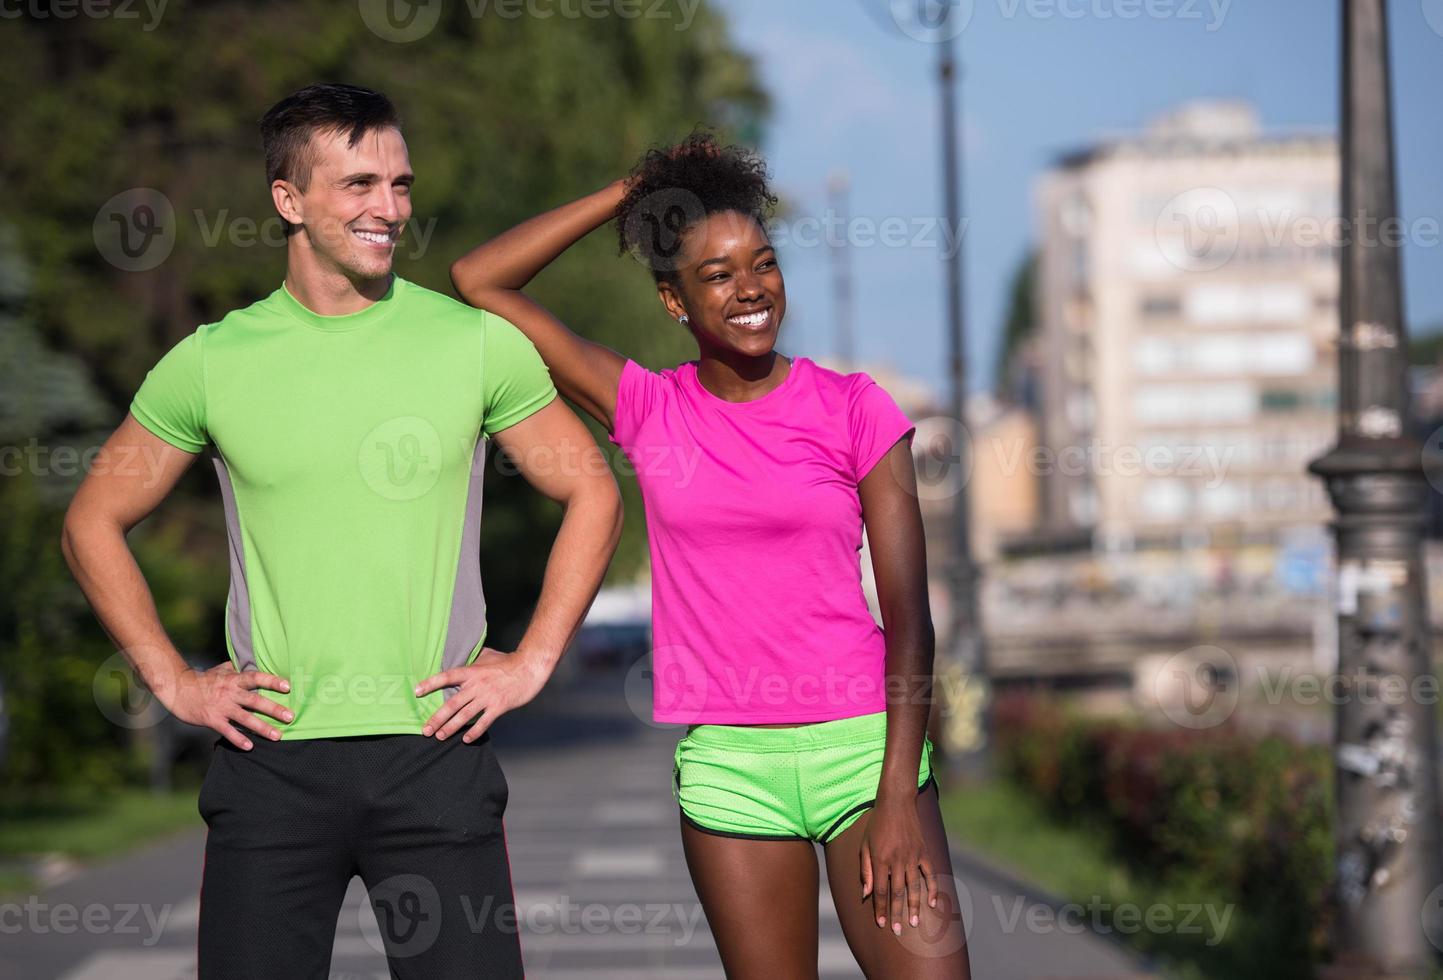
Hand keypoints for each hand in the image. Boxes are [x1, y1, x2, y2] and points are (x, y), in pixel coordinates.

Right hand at [166, 662, 291, 749]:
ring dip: (262, 728)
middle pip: (255, 700)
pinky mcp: (212, 719)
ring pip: (245, 718)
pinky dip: (238, 739)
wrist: (177, 689)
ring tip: (277, 736)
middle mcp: (230, 693)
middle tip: (291, 716)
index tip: (287, 687)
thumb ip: (235, 669)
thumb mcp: (220, 670)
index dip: (272, 681)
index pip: (256, 678)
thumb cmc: (202, 680)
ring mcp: (221, 707)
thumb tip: (248, 662)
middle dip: (274, 709)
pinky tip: (250, 746)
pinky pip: (227, 731)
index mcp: (233, 679)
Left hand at [414, 648, 549, 742]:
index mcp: (472, 671)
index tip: (417, 692)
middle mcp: (477, 685)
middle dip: (437, 718)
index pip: (447, 677)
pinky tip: (466, 739)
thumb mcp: (488, 655)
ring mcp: (487, 697)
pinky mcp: (499, 706)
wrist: (529, 668)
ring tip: (440, 736)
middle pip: (452, 703)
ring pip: (464, 715)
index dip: (430, 684)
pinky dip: (474, 731)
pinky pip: (483, 722)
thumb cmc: (509, 661)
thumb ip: (473, 659)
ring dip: (451, 727)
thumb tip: (464, 657)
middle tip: (425, 730)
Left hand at [860, 795, 938, 935]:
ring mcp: (912, 856)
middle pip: (897, 893)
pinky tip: (932, 903)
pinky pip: (930, 874)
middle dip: (897, 913)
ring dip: (915, 906)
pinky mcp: (924, 852)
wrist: (896, 803)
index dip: (880, 908)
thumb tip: (866, 894)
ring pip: (914, 887)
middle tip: (898, 931)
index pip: (880, 890)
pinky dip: (932, 889)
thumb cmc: (876, 825)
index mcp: (881, 860)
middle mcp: (897, 860)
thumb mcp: (865, 845)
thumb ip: (866, 870)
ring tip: (915, 923)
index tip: (880, 924)